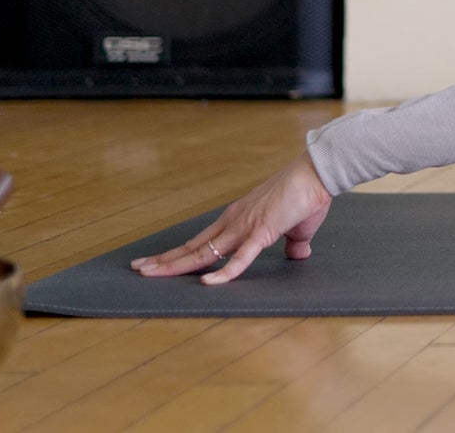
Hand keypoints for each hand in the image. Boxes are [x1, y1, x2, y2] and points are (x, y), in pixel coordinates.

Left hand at [131, 152, 332, 284]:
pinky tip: (207, 282)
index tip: (157, 261)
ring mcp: (244, 226)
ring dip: (176, 264)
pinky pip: (240, 258)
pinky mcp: (262, 232)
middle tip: (138, 268)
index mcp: (238, 219)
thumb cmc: (308, 195)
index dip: (178, 253)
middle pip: (192, 246)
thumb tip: (298, 255)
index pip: (201, 240)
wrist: (317, 173)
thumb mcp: (297, 228)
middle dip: (164, 260)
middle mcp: (233, 221)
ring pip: (204, 252)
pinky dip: (223, 272)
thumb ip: (293, 244)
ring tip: (150, 273)